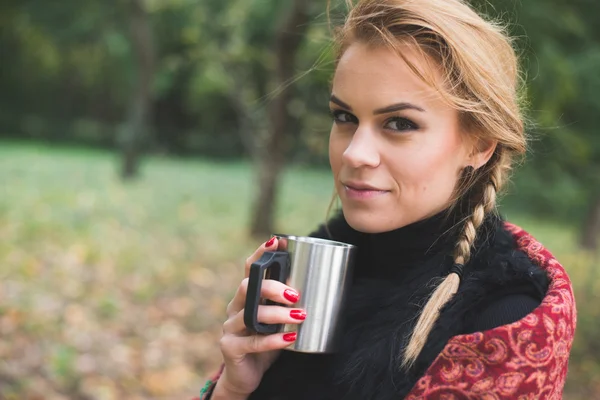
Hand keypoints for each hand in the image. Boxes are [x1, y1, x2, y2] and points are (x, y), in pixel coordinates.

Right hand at [215, 237, 304, 398]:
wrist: (247, 376)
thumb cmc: (266, 342)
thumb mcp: (278, 320)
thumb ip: (288, 305)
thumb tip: (321, 286)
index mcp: (246, 296)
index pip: (250, 269)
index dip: (261, 254)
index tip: (277, 242)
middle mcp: (235, 308)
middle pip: (247, 287)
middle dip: (272, 287)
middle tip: (295, 294)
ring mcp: (230, 327)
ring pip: (250, 314)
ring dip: (277, 314)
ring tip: (299, 315)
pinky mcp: (230, 347)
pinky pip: (252, 342)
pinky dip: (272, 340)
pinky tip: (289, 337)